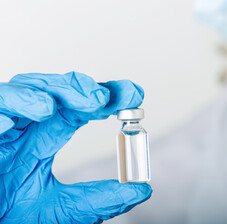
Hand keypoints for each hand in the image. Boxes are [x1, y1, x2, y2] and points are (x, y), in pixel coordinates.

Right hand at [0, 72, 151, 222]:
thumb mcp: (60, 210)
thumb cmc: (10, 217)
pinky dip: (14, 102)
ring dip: (57, 90)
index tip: (134, 95)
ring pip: (30, 88)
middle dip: (86, 88)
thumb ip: (98, 200)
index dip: (108, 96)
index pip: (81, 107)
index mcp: (47, 139)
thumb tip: (141, 191)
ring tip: (87, 102)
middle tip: (111, 98)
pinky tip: (39, 110)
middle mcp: (29, 127)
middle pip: (59, 91)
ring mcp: (6, 127)